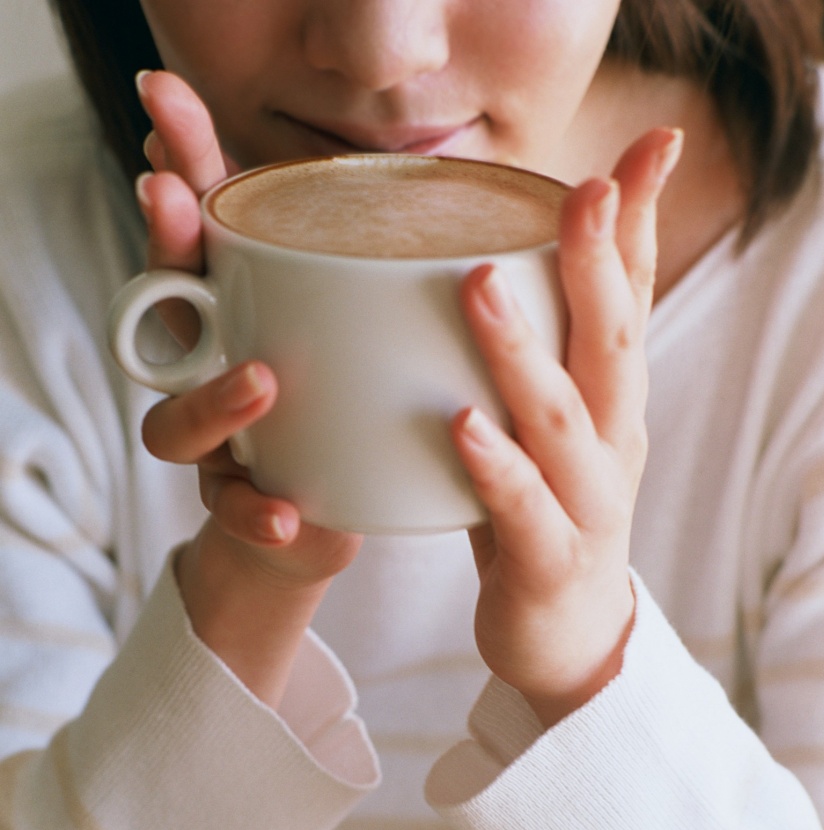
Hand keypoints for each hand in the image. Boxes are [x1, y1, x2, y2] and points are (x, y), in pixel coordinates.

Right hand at [134, 71, 361, 705]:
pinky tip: (286, 514)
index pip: (199, 234)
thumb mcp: (366, 340)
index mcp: (240, 317)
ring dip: (212, 396)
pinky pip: (231, 507)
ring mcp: (217, 439)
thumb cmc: (345, 411)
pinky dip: (255, 512)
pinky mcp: (240, 504)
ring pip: (176, 417)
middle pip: (163, 303)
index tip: (168, 111)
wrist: (328, 519)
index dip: (181, 175)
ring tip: (261, 382)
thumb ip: (388, 286)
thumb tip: (457, 205)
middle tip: (167, 192)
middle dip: (162, 247)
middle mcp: (211, 369)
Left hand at [452, 128, 682, 727]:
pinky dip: (496, 466)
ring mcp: (588, 503)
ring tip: (480, 286)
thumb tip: (477, 273)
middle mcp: (613, 443)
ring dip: (523, 351)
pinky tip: (462, 427)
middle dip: (599, 262)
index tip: (648, 146)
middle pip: (614, 341)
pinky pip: (524, 510)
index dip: (640, 223)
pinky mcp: (549, 561)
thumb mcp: (546, 431)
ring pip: (563, 419)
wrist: (566, 639)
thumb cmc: (544, 519)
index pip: (632, 298)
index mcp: (612, 403)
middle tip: (581, 190)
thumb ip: (527, 363)